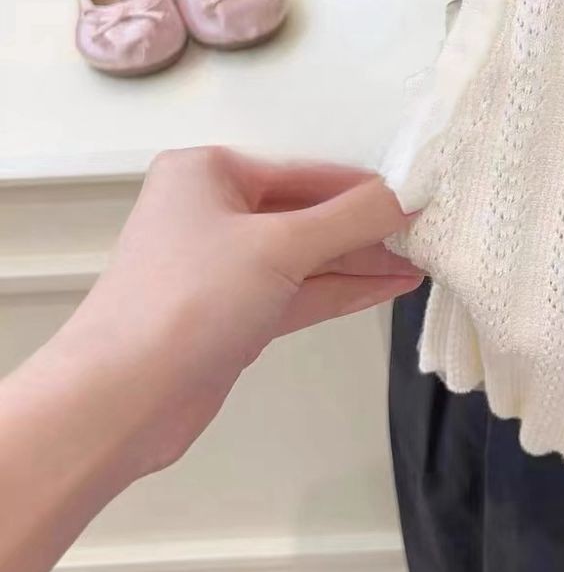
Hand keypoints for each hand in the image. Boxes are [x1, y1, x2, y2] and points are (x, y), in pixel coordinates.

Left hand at [65, 146, 421, 478]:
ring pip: (309, 255)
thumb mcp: (281, 245)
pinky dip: (344, 288)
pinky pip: (301, 290)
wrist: (120, 399)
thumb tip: (417, 189)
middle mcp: (213, 212)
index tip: (427, 195)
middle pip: (310, 212)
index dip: (369, 186)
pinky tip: (393, 286)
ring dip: (364, 260)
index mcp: (210, 173)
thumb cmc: (191, 299)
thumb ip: (355, 217)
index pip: (309, 172)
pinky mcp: (235, 314)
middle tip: (434, 232)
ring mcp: (224, 267)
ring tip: (428, 260)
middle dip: (370, 226)